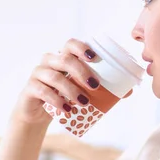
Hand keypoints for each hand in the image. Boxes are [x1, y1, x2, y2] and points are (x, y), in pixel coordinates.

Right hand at [13, 38, 131, 125]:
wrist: (39, 114)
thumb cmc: (64, 97)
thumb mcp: (81, 91)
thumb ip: (103, 89)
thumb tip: (129, 90)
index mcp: (63, 58)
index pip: (70, 44)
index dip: (81, 47)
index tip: (94, 57)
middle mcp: (49, 61)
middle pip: (64, 59)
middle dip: (81, 71)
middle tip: (95, 86)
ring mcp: (38, 74)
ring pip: (54, 76)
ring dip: (71, 89)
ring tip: (84, 102)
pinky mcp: (30, 89)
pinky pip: (42, 91)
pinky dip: (56, 100)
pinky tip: (65, 109)